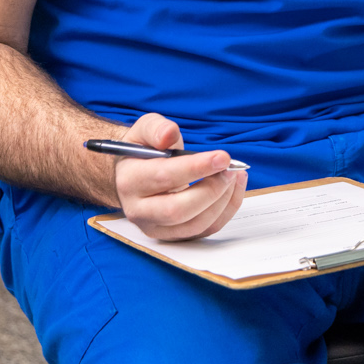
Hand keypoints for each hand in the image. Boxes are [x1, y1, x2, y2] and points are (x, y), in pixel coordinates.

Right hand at [113, 112, 247, 241]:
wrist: (135, 175)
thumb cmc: (144, 150)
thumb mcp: (144, 129)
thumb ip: (156, 128)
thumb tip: (169, 134)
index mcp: (130, 180)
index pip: (164, 177)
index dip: (196, 167)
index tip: (222, 157)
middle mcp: (138, 210)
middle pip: (177, 210)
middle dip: (212, 189)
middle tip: (229, 169)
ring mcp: (155, 227)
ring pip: (195, 225)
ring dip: (223, 200)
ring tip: (233, 175)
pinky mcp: (174, 235)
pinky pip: (206, 230)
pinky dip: (227, 210)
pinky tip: (233, 187)